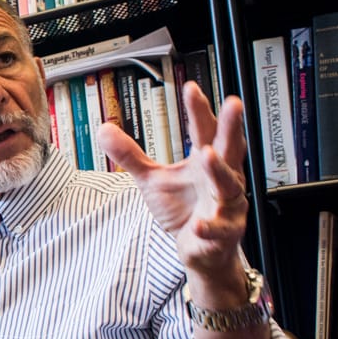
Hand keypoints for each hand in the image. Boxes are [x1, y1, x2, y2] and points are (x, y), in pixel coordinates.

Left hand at [95, 81, 249, 278]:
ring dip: (219, 171)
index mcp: (207, 162)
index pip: (204, 131)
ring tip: (206, 155)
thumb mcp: (152, 180)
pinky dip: (209, 227)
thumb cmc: (183, 209)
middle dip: (231, 127)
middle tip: (233, 104)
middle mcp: (223, 179)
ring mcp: (227, 206)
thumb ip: (130, 155)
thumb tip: (104, 129)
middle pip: (229, 149)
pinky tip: (199, 224)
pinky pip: (219, 230)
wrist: (201, 250)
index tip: (191, 88)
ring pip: (228, 185)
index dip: (199, 110)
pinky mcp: (224, 234)